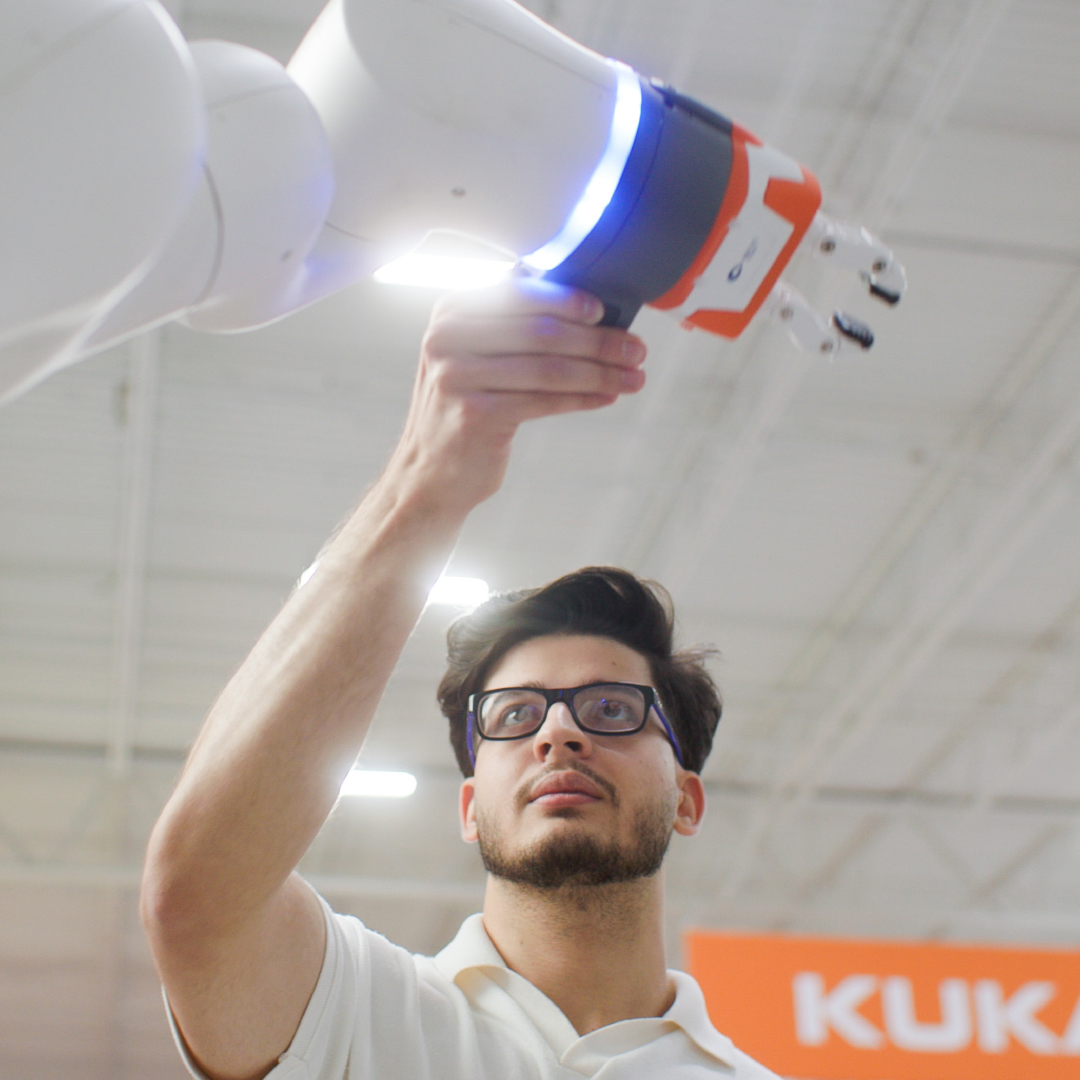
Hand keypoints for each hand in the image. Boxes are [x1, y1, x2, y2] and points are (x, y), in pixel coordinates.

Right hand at [387, 275, 647, 512]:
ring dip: (600, 373)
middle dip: (597, 341)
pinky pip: (545, 401)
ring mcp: (456, 377)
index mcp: (450, 311)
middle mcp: (446, 339)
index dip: (568, 300)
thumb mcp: (473, 353)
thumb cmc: (465, 407)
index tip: (606, 312)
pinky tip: (607, 397)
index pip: (520, 294)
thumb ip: (509, 319)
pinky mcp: (475, 415)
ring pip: (549, 369)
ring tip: (634, 377)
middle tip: (636, 349)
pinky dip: (583, 398)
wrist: (429, 473)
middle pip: (541, 332)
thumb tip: (578, 291)